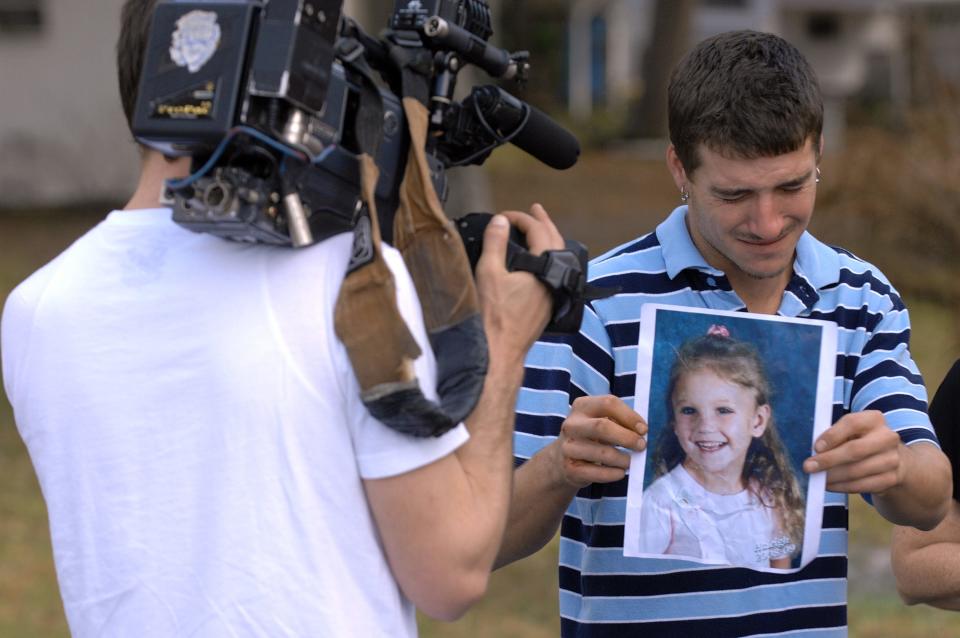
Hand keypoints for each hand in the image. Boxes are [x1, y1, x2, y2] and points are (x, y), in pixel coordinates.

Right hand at [475, 204, 563, 361]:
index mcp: (544, 268)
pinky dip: (545, 261)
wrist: (500, 352)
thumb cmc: (493, 316)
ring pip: (557, 260)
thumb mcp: (489, 272)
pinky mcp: (548, 307)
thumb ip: (496, 243)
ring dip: (547, 242)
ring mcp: (553, 295)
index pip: (538, 232)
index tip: (504, 216)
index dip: (521, 218)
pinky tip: (536, 263)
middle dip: (543, 224)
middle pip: (555, 243)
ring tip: (538, 231)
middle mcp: (554, 280)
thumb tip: (501, 221)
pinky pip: (553, 274)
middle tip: (536, 210)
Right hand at [547, 394, 646, 488]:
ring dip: (622, 459)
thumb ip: (619, 422)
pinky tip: (620, 472)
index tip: (644, 429)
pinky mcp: (570, 468)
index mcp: (582, 406)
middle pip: (602, 427)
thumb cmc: (591, 437)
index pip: (608, 403)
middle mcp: (571, 425)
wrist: (562, 460)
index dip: (629, 416)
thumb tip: (642, 432)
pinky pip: (597, 472)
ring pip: (602, 453)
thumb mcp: (600, 421)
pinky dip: (613, 473)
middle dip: (627, 437)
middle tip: (641, 446)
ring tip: (630, 462)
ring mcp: (568, 447)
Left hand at [802, 410, 904, 493]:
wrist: (891, 458)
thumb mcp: (849, 432)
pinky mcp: (891, 478)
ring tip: (818, 479)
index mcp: (874, 419)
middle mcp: (887, 437)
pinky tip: (830, 485)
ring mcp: (892, 459)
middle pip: (855, 450)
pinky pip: (862, 485)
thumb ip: (834, 437)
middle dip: (828, 460)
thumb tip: (815, 453)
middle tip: (808, 467)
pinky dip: (842, 487)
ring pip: (857, 471)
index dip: (832, 435)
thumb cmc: (860, 440)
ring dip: (833, 476)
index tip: (816, 447)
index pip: (852, 423)